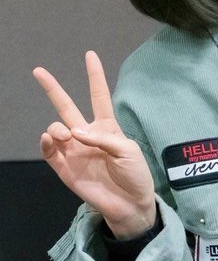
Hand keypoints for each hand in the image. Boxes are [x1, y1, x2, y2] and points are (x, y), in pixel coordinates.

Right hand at [33, 51, 156, 237]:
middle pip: (66, 106)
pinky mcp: (65, 169)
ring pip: (56, 128)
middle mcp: (87, 135)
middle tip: (38, 71)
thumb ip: (103, 138)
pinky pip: (50, 152)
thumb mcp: (128, 151)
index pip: (98, 95)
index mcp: (107, 127)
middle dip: (53, 88)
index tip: (90, 55)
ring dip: (57, 127)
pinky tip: (52, 139)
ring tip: (67, 137)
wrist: (130, 205)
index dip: (95, 76)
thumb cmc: (135, 175)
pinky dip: (47, 143)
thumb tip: (74, 133)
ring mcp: (74, 151)